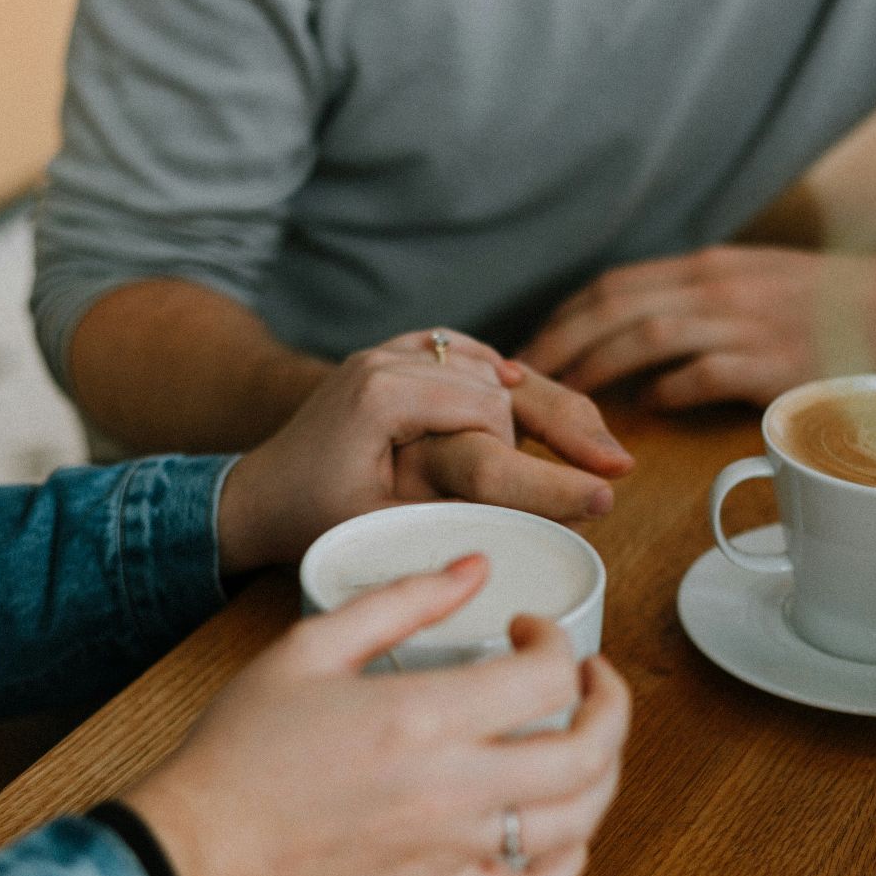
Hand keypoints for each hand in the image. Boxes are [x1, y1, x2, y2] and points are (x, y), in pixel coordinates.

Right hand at [121, 557, 632, 875]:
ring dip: (605, 773)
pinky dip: (569, 863)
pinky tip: (562, 829)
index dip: (556, 639)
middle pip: (589, 752)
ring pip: (578, 822)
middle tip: (590, 677)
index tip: (528, 628)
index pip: (547, 676)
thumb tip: (472, 568)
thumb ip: (401, 600)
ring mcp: (451, 847)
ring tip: (587, 740)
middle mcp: (452, 787)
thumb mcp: (310, 645)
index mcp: (423, 716)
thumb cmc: (243, 747)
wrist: (201, 845)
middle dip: (612, 703)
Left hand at [218, 330, 632, 572]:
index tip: (592, 496)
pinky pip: (465, 355)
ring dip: (541, 402)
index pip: (488, 413)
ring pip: (489, 366)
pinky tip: (538, 396)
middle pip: (500, 381)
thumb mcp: (381, 525)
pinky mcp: (396, 356)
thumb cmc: (311, 518)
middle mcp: (389, 357)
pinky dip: (503, 376)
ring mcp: (392, 351)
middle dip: (563, 423)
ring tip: (597, 446)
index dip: (540, 460)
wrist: (257, 492)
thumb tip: (533, 523)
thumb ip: (450, 511)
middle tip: (618, 466)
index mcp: (384, 392)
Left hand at [517, 245, 875, 409]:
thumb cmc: (830, 303)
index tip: (532, 348)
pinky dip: (667, 391)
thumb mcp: (754, 281)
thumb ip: (697, 302)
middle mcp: (717, 287)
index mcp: (707, 268)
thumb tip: (638, 341)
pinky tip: (646, 410)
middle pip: (614, 306)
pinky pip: (702, 373)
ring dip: (597, 368)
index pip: (615, 285)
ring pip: (646, 335)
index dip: (565, 317)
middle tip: (523, 382)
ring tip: (567, 400)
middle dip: (560, 343)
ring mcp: (745, 322)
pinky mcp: (774, 361)